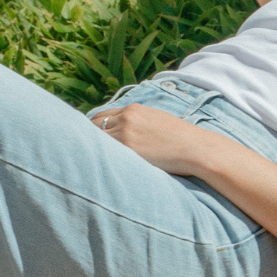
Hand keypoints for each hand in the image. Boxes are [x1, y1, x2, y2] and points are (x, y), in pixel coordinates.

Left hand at [93, 104, 231, 177]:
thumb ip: (138, 123)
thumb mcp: (158, 121)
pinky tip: (94, 166)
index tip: (87, 137)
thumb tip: (124, 134)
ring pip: (96, 139)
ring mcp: (126, 133)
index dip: (93, 127)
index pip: (102, 115)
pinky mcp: (128, 149)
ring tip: (84, 162)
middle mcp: (127, 118)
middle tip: (80, 150)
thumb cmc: (181, 139)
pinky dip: (98, 158)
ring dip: (91, 150)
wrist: (196, 148)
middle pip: (94, 126)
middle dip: (86, 137)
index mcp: (134, 109)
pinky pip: (105, 152)